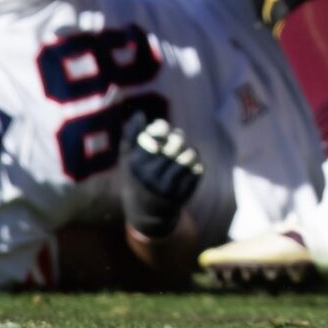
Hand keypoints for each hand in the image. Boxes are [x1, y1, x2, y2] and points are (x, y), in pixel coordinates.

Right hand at [119, 113, 205, 238]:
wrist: (147, 212)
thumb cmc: (138, 178)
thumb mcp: (129, 158)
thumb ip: (132, 136)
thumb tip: (139, 114)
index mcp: (137, 164)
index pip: (155, 135)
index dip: (162, 128)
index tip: (163, 128)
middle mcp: (151, 175)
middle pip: (176, 143)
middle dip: (178, 137)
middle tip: (177, 138)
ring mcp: (168, 186)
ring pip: (190, 154)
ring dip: (190, 149)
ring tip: (185, 152)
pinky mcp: (184, 194)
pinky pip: (199, 168)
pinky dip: (197, 162)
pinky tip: (190, 165)